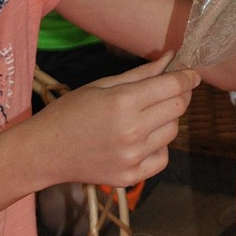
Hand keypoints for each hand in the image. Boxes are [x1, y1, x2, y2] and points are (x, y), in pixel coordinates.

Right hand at [35, 55, 199, 188]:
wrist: (44, 152)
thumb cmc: (68, 113)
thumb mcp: (101, 86)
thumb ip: (140, 74)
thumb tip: (171, 58)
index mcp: (122, 102)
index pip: (172, 86)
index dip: (187, 78)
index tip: (192, 74)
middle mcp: (132, 131)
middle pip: (178, 108)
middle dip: (179, 96)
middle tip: (170, 91)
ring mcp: (132, 157)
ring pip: (172, 132)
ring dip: (165, 121)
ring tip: (144, 117)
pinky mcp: (130, 177)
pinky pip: (162, 157)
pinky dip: (158, 147)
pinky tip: (140, 141)